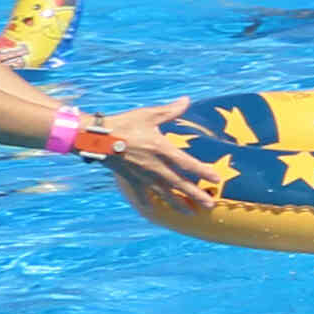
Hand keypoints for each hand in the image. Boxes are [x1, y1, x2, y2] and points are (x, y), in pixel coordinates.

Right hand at [80, 102, 214, 197]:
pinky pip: (141, 194)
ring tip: (190, 213)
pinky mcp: (130, 179)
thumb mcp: (149, 115)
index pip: (188, 164)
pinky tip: (153, 210)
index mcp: (162, 149)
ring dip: (178, 204)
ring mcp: (142, 175)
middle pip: (180, 185)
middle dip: (196, 196)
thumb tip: (187, 100)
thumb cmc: (124, 124)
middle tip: (210, 206)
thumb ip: (170, 110)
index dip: (203, 172)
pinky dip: (147, 202)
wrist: (96, 138)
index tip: (217, 180)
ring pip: (164, 194)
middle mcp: (154, 166)